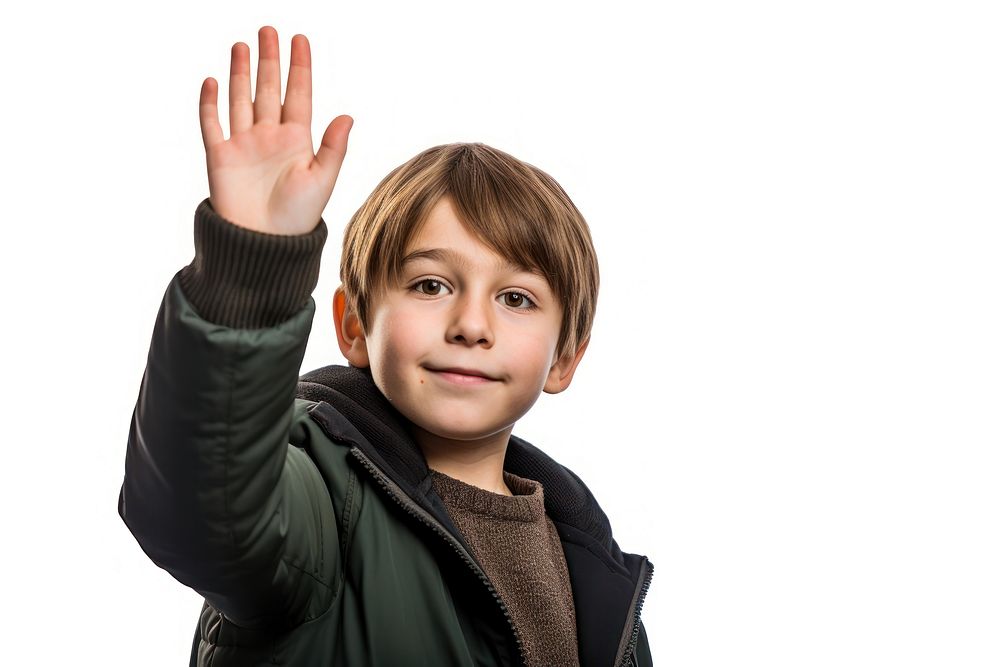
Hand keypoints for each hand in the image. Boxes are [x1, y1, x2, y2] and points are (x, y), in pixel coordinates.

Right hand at [199, 26, 352, 235]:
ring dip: (241, 73)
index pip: (299, 94)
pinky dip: (210, 103)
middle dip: (270, 60)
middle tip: (269, 30)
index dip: (300, 67)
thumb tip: (347, 116)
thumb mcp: (322, 181)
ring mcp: (244, 144)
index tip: (300, 39)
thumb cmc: (298, 217)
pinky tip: (211, 80)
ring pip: (241, 99)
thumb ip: (333, 148)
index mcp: (297, 140)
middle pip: (269, 89)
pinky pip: (212, 123)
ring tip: (242, 45)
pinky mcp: (220, 156)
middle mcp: (270, 137)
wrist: (264, 244)